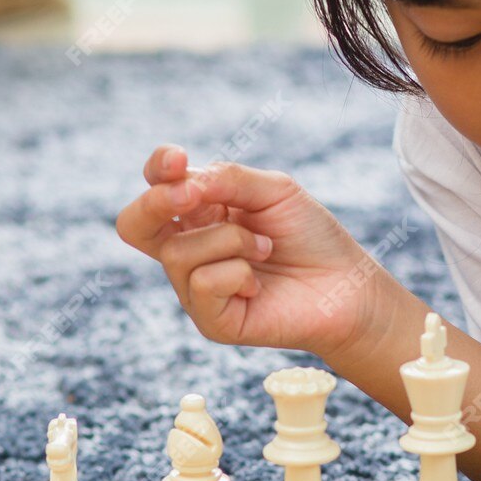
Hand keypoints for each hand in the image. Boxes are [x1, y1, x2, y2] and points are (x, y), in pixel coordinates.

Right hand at [115, 144, 394, 357]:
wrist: (346, 284)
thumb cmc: (310, 235)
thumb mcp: (272, 191)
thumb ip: (227, 179)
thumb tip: (184, 184)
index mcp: (199, 214)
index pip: (155, 186)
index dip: (157, 169)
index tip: (178, 159)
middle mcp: (188, 251)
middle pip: (134, 224)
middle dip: (156, 202)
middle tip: (192, 194)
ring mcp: (194, 289)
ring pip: (178, 252)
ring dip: (231, 240)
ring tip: (265, 248)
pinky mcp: (211, 321)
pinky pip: (202, 284)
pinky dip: (237, 273)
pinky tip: (259, 284)